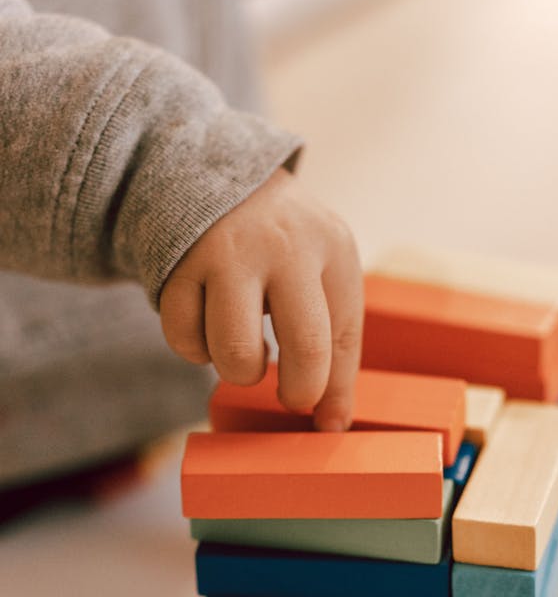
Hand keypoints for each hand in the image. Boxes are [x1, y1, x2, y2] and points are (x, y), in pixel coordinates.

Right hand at [159, 168, 362, 431]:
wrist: (206, 172)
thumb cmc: (278, 242)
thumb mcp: (319, 265)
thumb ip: (330, 334)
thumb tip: (332, 423)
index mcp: (332, 247)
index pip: (342, 337)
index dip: (336, 392)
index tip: (326, 424)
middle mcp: (285, 246)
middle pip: (306, 348)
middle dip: (299, 391)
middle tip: (290, 397)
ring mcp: (227, 254)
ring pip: (235, 354)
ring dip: (239, 370)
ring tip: (244, 348)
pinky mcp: (176, 265)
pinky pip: (185, 342)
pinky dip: (195, 349)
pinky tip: (207, 321)